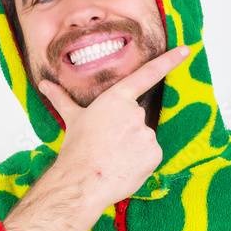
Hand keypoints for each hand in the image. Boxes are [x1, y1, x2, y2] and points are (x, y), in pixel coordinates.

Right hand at [37, 45, 189, 208]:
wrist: (83, 180)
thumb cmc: (76, 149)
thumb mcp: (71, 118)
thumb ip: (62, 98)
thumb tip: (44, 84)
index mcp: (116, 99)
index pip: (147, 74)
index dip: (169, 61)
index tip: (186, 50)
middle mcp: (135, 112)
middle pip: (137, 119)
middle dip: (125, 131)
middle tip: (107, 145)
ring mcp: (147, 133)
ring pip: (144, 138)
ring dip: (133, 147)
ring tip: (114, 158)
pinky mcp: (155, 153)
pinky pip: (151, 155)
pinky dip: (140, 162)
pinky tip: (124, 167)